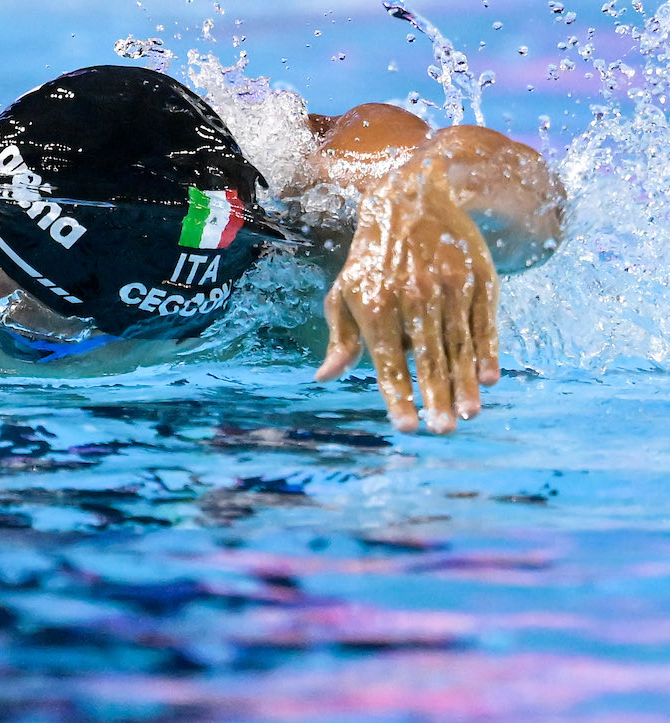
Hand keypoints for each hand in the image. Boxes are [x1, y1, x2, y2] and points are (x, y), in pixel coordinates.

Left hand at [314, 165, 499, 433]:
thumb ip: (341, 338)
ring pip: (458, 344)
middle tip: (443, 431)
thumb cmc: (371, 260)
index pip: (389, 361)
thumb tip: (325, 377)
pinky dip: (487, 351)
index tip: (407, 428)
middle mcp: (413, 298)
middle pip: (427, 358)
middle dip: (435, 397)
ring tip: (468, 414)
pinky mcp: (477, 278)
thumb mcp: (345, 292)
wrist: (410, 199)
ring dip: (464, 382)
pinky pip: (484, 321)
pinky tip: (489, 378)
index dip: (399, 396)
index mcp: (377, 306)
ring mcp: (448, 287)